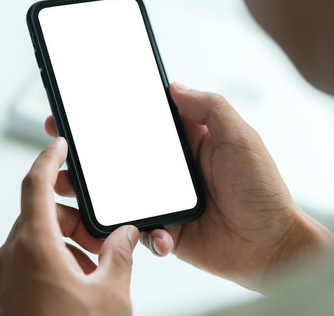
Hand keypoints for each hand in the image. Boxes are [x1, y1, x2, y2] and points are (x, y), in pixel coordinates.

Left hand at [0, 138, 138, 315]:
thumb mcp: (109, 295)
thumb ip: (120, 256)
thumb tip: (126, 235)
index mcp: (33, 246)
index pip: (34, 183)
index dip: (48, 158)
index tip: (58, 145)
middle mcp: (10, 256)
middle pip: (40, 216)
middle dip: (72, 218)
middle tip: (99, 237)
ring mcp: (2, 277)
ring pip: (34, 241)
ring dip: (64, 245)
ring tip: (92, 270)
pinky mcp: (2, 295)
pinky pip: (26, 264)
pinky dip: (50, 263)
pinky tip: (74, 287)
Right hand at [44, 83, 333, 289]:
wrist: (271, 247)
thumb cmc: (262, 191)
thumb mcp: (240, 138)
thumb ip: (209, 107)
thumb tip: (174, 86)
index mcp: (186, 142)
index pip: (141, 123)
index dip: (110, 115)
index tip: (80, 110)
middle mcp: (171, 170)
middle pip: (120, 158)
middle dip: (88, 154)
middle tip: (62, 148)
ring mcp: (165, 200)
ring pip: (120, 193)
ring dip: (94, 192)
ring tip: (70, 188)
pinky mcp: (165, 229)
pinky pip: (139, 228)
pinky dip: (138, 231)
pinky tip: (152, 232)